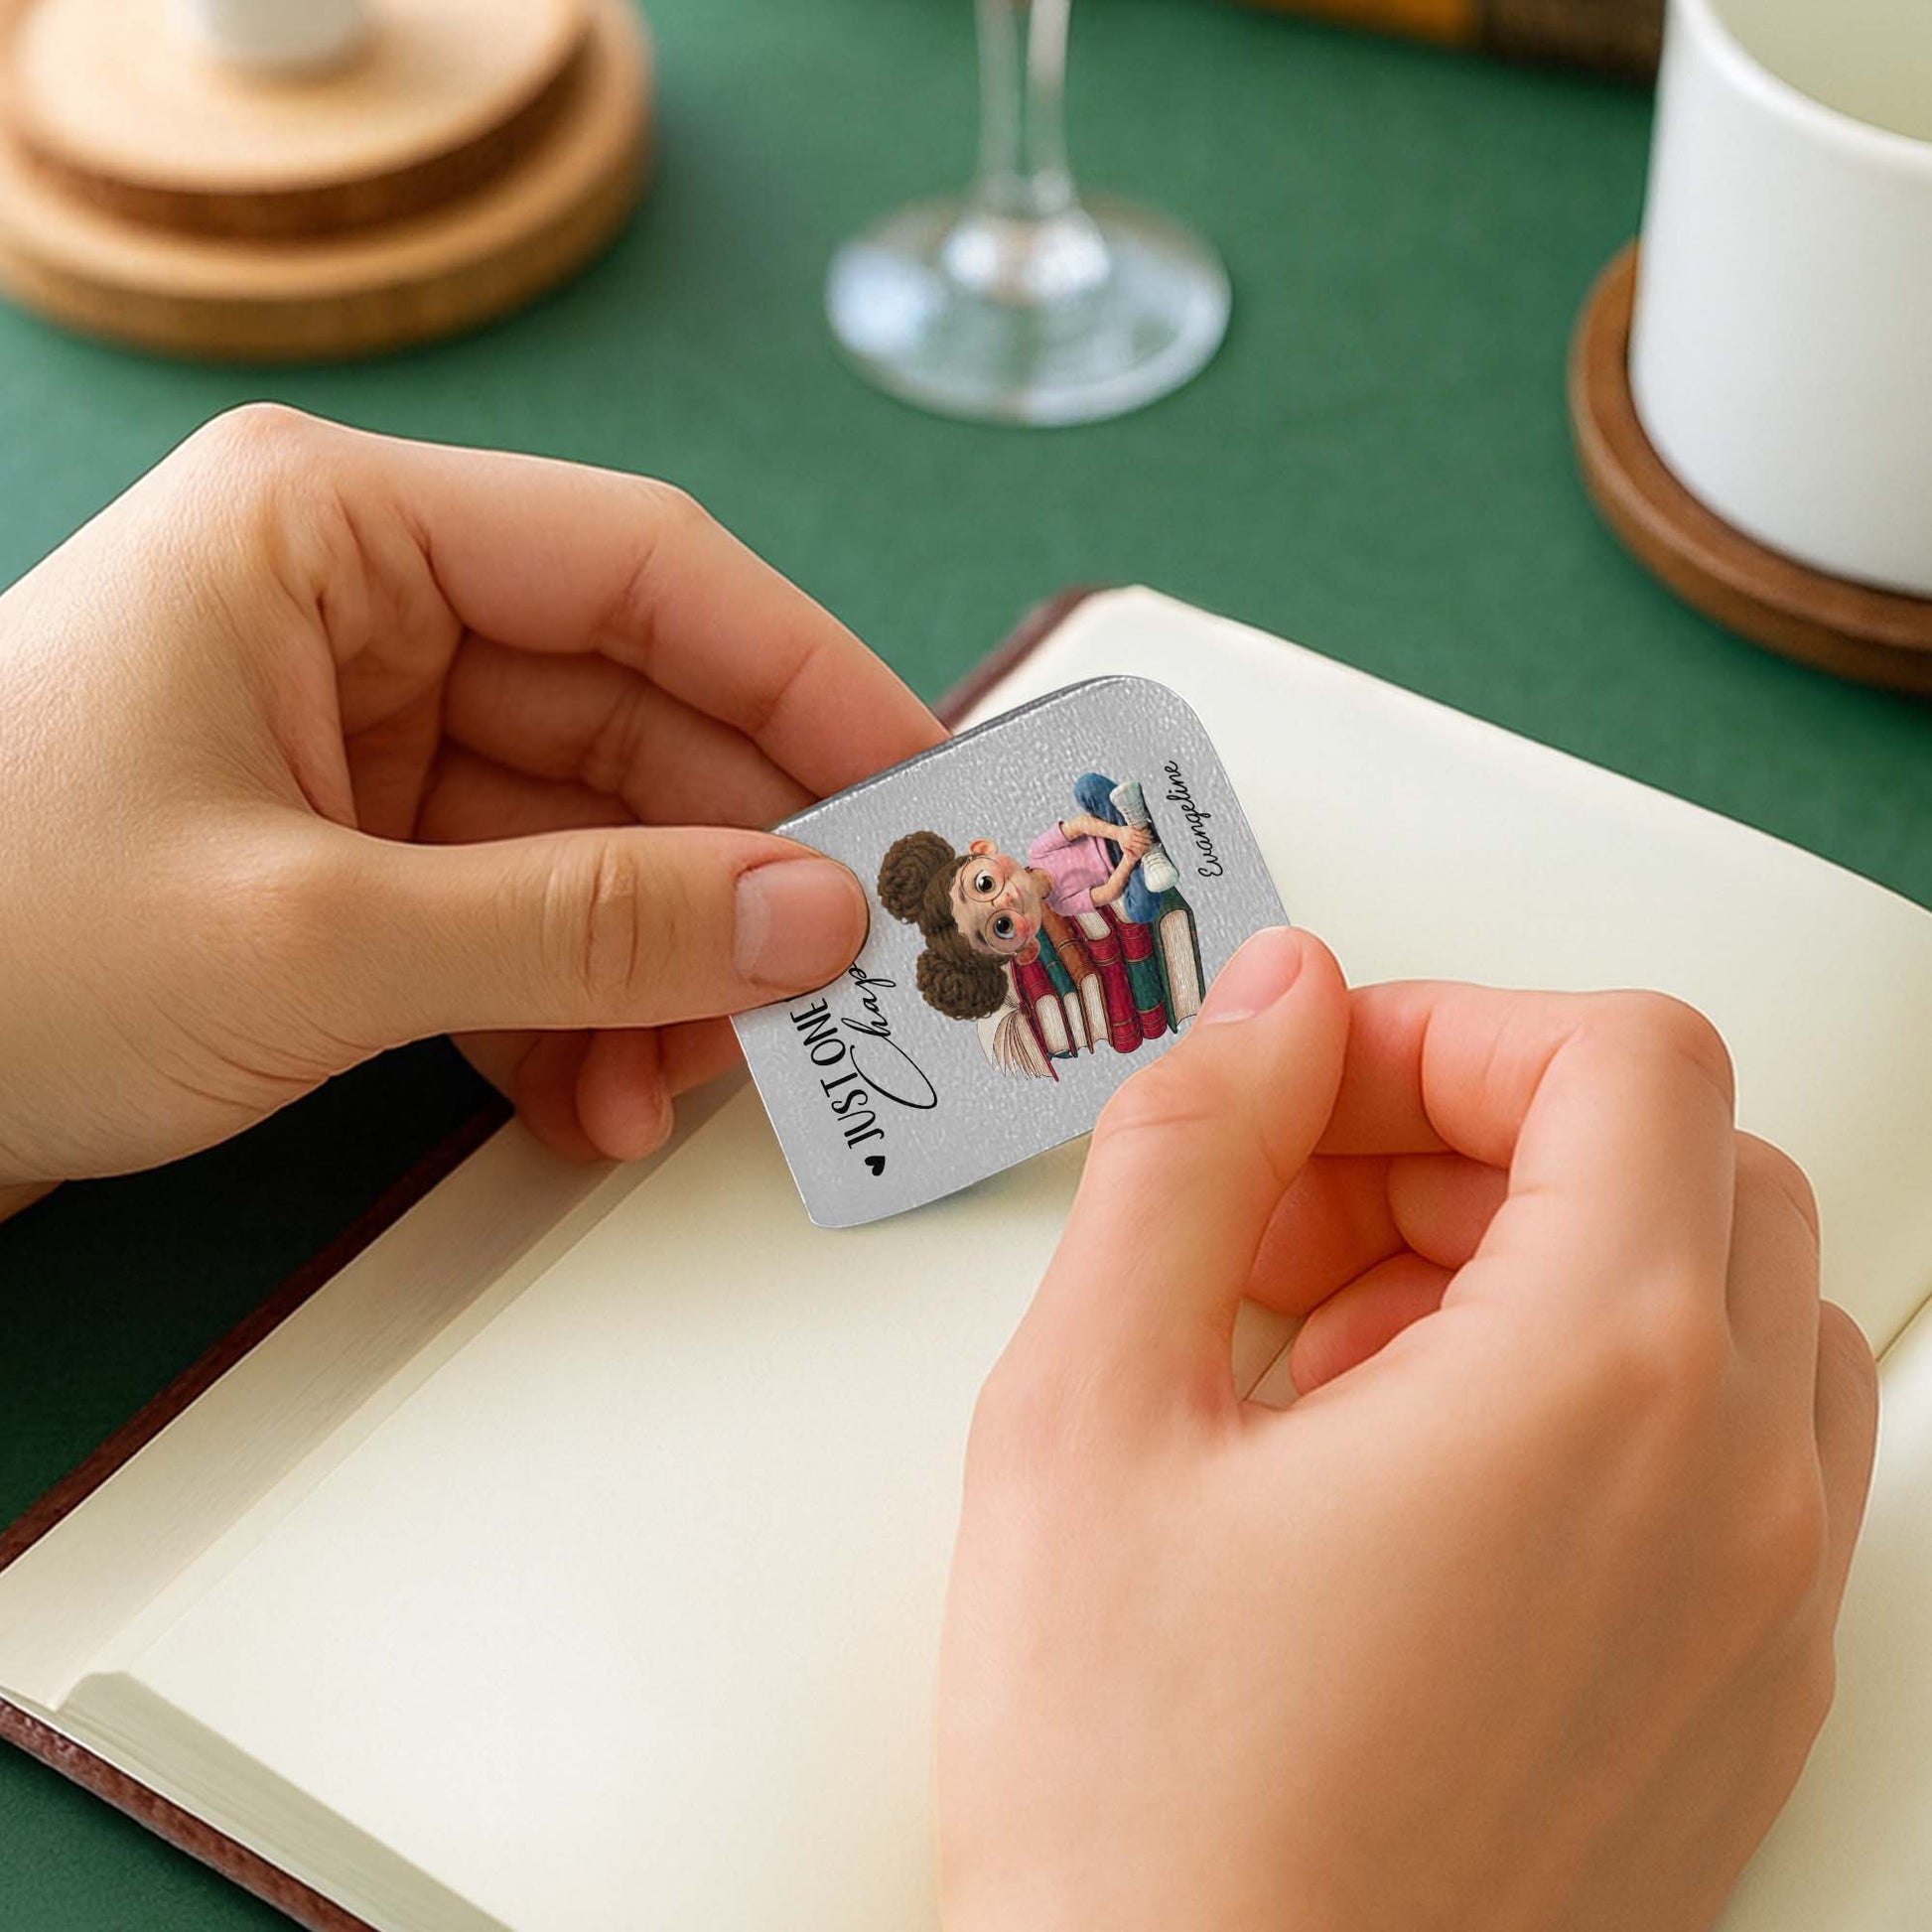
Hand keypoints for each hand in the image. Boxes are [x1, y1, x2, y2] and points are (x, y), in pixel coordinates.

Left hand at [0, 407, 941, 1205]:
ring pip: (589, 839)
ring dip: (656, 972)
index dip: (807, 680)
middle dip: (732, 872)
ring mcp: (355, 740)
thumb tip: (816, 919)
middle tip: (838, 984)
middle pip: (634, 718)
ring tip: (689, 1090)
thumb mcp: (319, 934)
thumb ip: (589, 924)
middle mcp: (359, 614)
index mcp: (336, 534)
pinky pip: (517, 916)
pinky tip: (596, 1106)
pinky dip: (570, 1016)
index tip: (922, 791)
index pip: (646, 568)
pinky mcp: (348, 855)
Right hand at [939, 928, 1877, 1931]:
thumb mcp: (1088, 1413)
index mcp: (1603, 1390)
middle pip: (1680, 1163)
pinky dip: (1583, 1395)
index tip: (1314, 1093)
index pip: (1622, 1059)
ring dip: (1534, 1266)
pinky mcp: (1732, 1701)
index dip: (1444, 1033)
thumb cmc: (1144, 1810)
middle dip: (1472, 1144)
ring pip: (1719, 1303)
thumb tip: (1277, 1007)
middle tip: (1295, 1218)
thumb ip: (1187, 1152)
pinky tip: (1395, 1482)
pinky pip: (1724, 1456)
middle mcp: (1737, 1498)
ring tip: (1335, 1359)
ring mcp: (1758, 1613)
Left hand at [1117, 824, 1152, 860]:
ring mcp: (1131, 833)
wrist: (1117, 833)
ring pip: (1141, 834)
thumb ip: (1128, 853)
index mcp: (1129, 844)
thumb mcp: (1123, 849)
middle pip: (1142, 840)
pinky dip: (1144, 831)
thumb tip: (1133, 857)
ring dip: (1147, 836)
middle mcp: (1130, 839)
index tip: (1149, 847)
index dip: (1145, 847)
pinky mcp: (1131, 829)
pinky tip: (1148, 832)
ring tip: (1151, 837)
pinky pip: (1139, 830)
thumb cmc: (1121, 842)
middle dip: (1148, 841)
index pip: (1140, 846)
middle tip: (1152, 842)